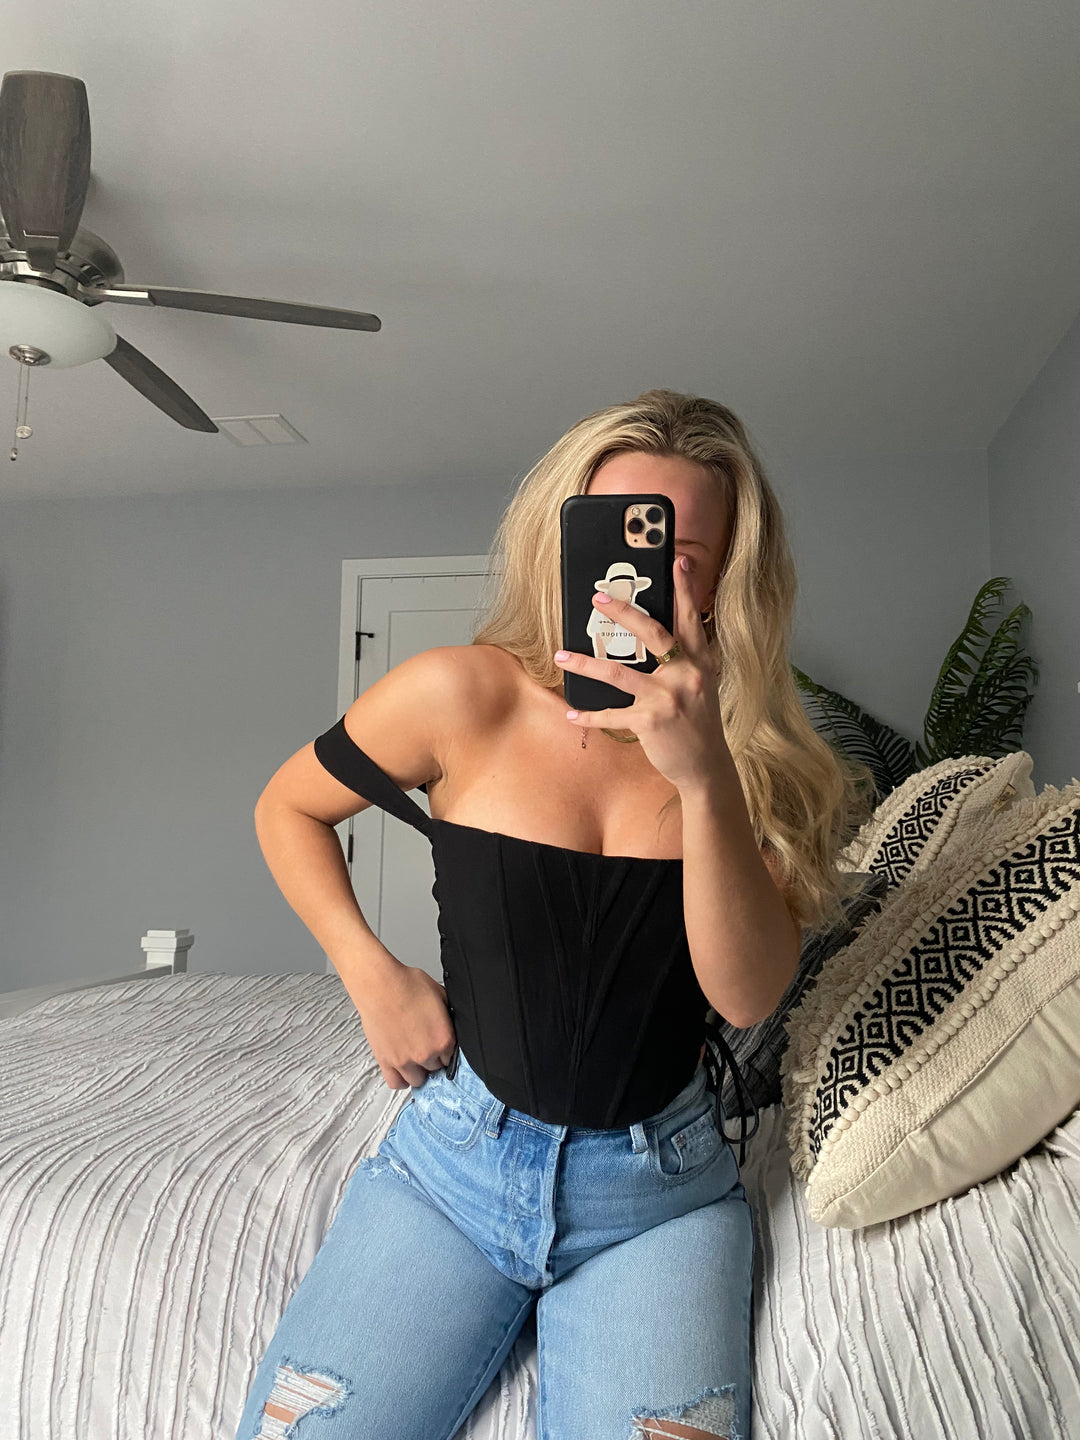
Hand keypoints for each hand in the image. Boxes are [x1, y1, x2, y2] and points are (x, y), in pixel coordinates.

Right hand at [351, 963, 456, 1090]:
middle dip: (433, 1059)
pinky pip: (396, 1083)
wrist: (380, 985)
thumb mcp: (441, 994)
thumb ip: (449, 1016)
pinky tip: (403, 1069)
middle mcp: (426, 1053)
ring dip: (418, 1071)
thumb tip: (451, 1023)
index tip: (440, 1045)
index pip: (452, 1058)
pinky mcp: (386, 1061)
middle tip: (425, 1046)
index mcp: (444, 1038)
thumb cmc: (406, 984)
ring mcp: (405, 1060)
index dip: (446, 1051)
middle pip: (436, 1069)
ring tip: (414, 1057)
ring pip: (418, 1080)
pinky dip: (401, 1079)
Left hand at [553, 555, 729, 790]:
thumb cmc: (698, 722)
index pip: (690, 618)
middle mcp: (686, 675)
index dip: (684, 589)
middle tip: (597, 597)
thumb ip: (684, 660)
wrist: (707, 766)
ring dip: (585, 664)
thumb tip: (654, 634)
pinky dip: (589, 715)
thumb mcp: (701, 685)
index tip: (678, 561)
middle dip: (622, 612)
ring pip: (619, 673)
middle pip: (652, 634)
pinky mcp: (651, 722)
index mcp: (700, 661)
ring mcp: (668, 698)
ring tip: (561, 654)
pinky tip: (571, 712)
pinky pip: (612, 714)